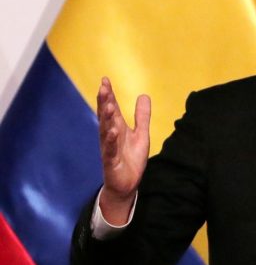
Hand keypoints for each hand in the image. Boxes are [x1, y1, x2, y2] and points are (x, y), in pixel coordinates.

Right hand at [97, 77, 150, 224]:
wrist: (126, 184)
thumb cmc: (130, 158)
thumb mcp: (141, 134)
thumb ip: (142, 116)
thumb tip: (144, 95)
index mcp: (117, 128)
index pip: (111, 109)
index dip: (108, 95)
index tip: (105, 80)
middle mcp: (110, 136)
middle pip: (106, 117)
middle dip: (104, 102)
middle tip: (103, 87)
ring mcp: (109, 149)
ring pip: (106, 131)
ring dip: (106, 118)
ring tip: (108, 104)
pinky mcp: (111, 162)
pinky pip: (109, 150)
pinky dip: (110, 141)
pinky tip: (111, 132)